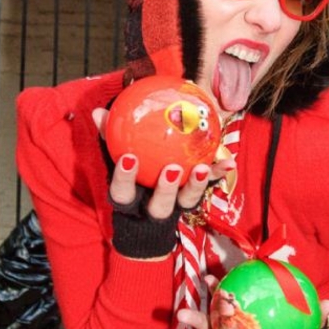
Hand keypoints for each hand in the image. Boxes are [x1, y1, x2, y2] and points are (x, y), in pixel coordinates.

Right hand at [93, 107, 234, 217]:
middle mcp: (153, 207)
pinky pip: (207, 188)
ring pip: (186, 201)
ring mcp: (174, 207)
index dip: (124, 179)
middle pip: (160, 206)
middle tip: (172, 169)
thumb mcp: (118, 160)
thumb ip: (110, 138)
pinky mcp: (192, 200)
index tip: (128, 158)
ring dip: (196, 185)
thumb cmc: (130, 178)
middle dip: (166, 190)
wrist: (145, 216)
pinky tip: (229, 162)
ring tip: (204, 167)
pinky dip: (218, 174)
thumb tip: (98, 112)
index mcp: (130, 199)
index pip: (122, 193)